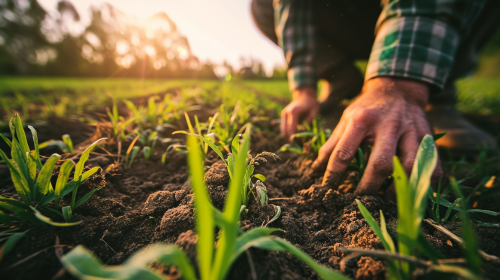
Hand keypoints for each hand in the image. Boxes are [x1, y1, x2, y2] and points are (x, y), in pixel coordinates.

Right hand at [280, 87, 318, 140]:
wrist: (305, 96)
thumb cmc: (311, 104)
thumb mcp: (314, 112)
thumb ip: (309, 121)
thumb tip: (303, 131)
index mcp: (293, 112)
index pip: (290, 129)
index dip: (294, 138)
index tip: (300, 143)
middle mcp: (286, 114)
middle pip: (284, 131)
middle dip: (291, 139)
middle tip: (299, 143)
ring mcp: (283, 115)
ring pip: (282, 131)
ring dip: (289, 136)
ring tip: (298, 139)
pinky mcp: (283, 116)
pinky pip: (284, 128)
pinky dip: (288, 132)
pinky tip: (296, 133)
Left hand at [311, 77, 441, 194]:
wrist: (399, 89)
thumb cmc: (368, 108)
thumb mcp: (347, 119)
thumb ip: (332, 143)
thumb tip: (315, 169)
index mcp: (362, 120)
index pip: (344, 152)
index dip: (334, 174)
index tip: (328, 189)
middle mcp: (388, 125)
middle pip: (381, 163)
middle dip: (369, 186)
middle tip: (360, 199)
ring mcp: (411, 131)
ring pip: (409, 166)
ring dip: (397, 187)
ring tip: (385, 199)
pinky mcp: (427, 136)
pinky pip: (431, 163)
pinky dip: (425, 180)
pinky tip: (414, 191)